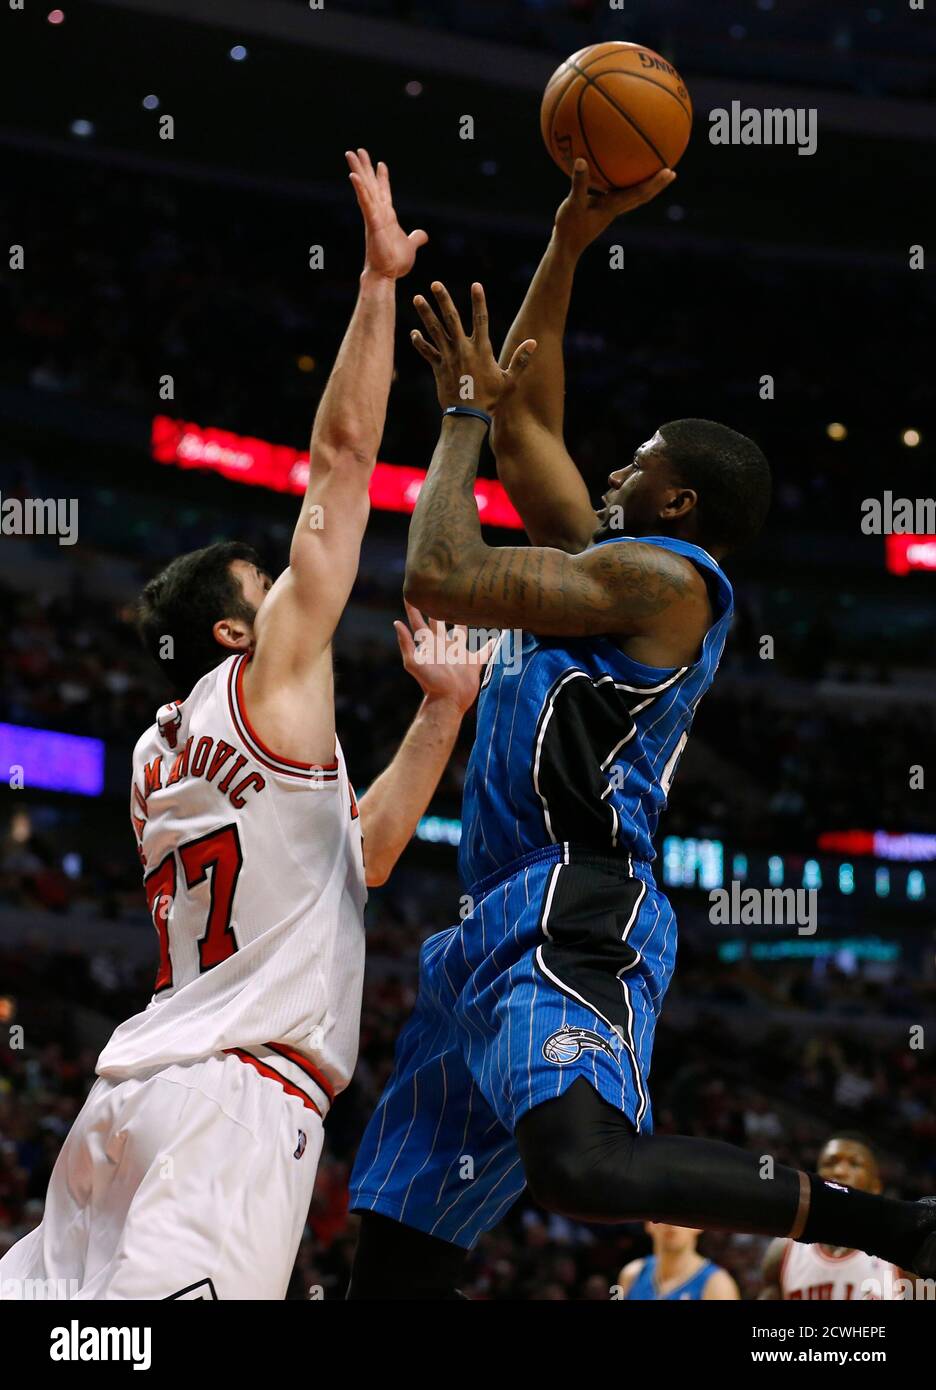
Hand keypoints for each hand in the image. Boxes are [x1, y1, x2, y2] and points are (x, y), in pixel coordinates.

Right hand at [346, 148, 427, 280]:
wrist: (387, 275)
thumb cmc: (394, 262)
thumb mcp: (410, 246)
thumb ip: (416, 238)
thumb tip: (423, 235)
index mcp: (387, 217)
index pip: (384, 192)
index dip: (382, 178)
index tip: (381, 164)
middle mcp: (378, 213)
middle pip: (371, 185)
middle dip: (365, 167)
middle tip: (358, 151)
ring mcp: (374, 216)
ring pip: (365, 188)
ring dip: (358, 170)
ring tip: (350, 154)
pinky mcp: (372, 222)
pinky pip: (365, 203)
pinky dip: (360, 189)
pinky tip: (354, 176)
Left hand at [394, 600, 494, 713]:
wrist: (447, 700)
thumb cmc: (430, 682)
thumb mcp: (414, 662)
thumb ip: (406, 643)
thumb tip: (396, 622)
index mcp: (430, 643)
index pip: (420, 620)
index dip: (416, 607)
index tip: (416, 589)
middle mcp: (444, 644)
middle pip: (440, 621)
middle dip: (441, 606)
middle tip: (443, 587)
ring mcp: (459, 652)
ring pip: (463, 631)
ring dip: (466, 620)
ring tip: (470, 605)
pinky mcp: (473, 661)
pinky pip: (485, 650)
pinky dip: (492, 644)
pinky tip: (499, 635)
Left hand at [411, 281, 535, 413]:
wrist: (468, 416)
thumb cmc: (491, 400)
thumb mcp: (510, 380)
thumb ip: (520, 360)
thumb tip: (534, 343)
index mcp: (481, 350)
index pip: (481, 319)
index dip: (478, 301)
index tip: (476, 285)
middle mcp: (463, 349)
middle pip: (451, 319)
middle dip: (443, 300)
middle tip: (435, 284)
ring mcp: (448, 357)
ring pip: (435, 331)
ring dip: (426, 314)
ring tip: (417, 298)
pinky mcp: (438, 368)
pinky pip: (427, 352)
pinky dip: (420, 343)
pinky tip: (413, 333)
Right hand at [554, 158, 675, 257]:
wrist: (564, 248)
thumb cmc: (569, 228)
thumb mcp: (572, 204)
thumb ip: (579, 183)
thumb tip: (582, 160)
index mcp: (613, 207)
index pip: (639, 193)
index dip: (654, 183)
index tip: (669, 171)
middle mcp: (615, 209)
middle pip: (642, 196)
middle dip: (657, 185)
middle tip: (671, 172)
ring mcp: (609, 211)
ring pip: (632, 197)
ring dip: (645, 186)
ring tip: (653, 173)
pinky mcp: (600, 210)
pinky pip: (617, 194)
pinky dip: (622, 184)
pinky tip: (616, 174)